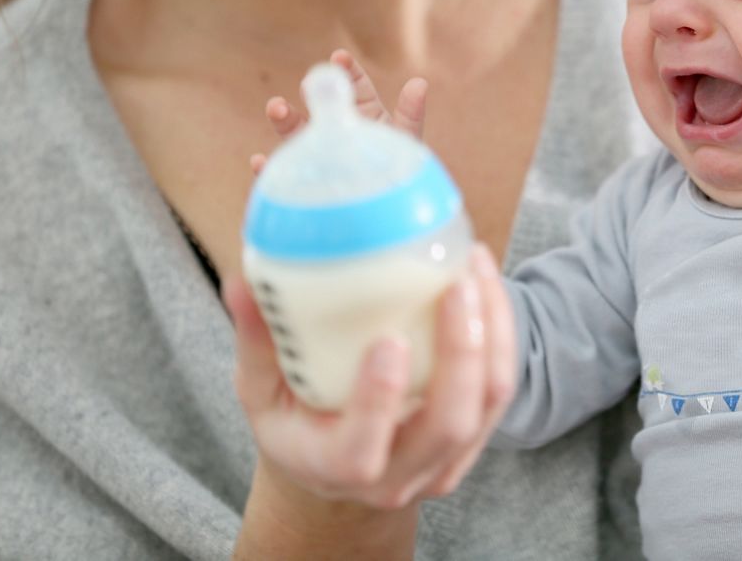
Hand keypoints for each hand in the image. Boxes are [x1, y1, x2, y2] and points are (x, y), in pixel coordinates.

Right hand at [226, 245, 515, 510]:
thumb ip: (257, 342)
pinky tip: (485, 281)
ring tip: (475, 267)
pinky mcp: (474, 438)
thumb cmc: (298, 422)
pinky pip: (500, 387)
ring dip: (491, 331)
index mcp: (336, 467)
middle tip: (455, 285)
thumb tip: (240, 281)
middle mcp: (398, 475)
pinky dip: (501, 332)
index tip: (389, 341)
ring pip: (487, 402)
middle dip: (461, 352)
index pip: (362, 450)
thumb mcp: (262, 392)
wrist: (341, 468)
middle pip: (447, 425)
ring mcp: (443, 462)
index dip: (379, 400)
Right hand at [250, 47, 427, 173]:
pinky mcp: (307, 184)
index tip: (340, 57)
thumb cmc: (402, 176)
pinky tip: (260, 163)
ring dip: (284, 120)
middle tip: (309, 84)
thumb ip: (411, 115)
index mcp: (365, 115)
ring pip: (297, 135)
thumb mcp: (406, 143)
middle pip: (320, 107)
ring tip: (276, 107)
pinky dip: (270, 170)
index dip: (347, 70)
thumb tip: (420, 83)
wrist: (389, 216)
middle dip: (312, 93)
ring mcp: (320, 156)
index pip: (355, 86)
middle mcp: (338, 132)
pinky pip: (286, 176)